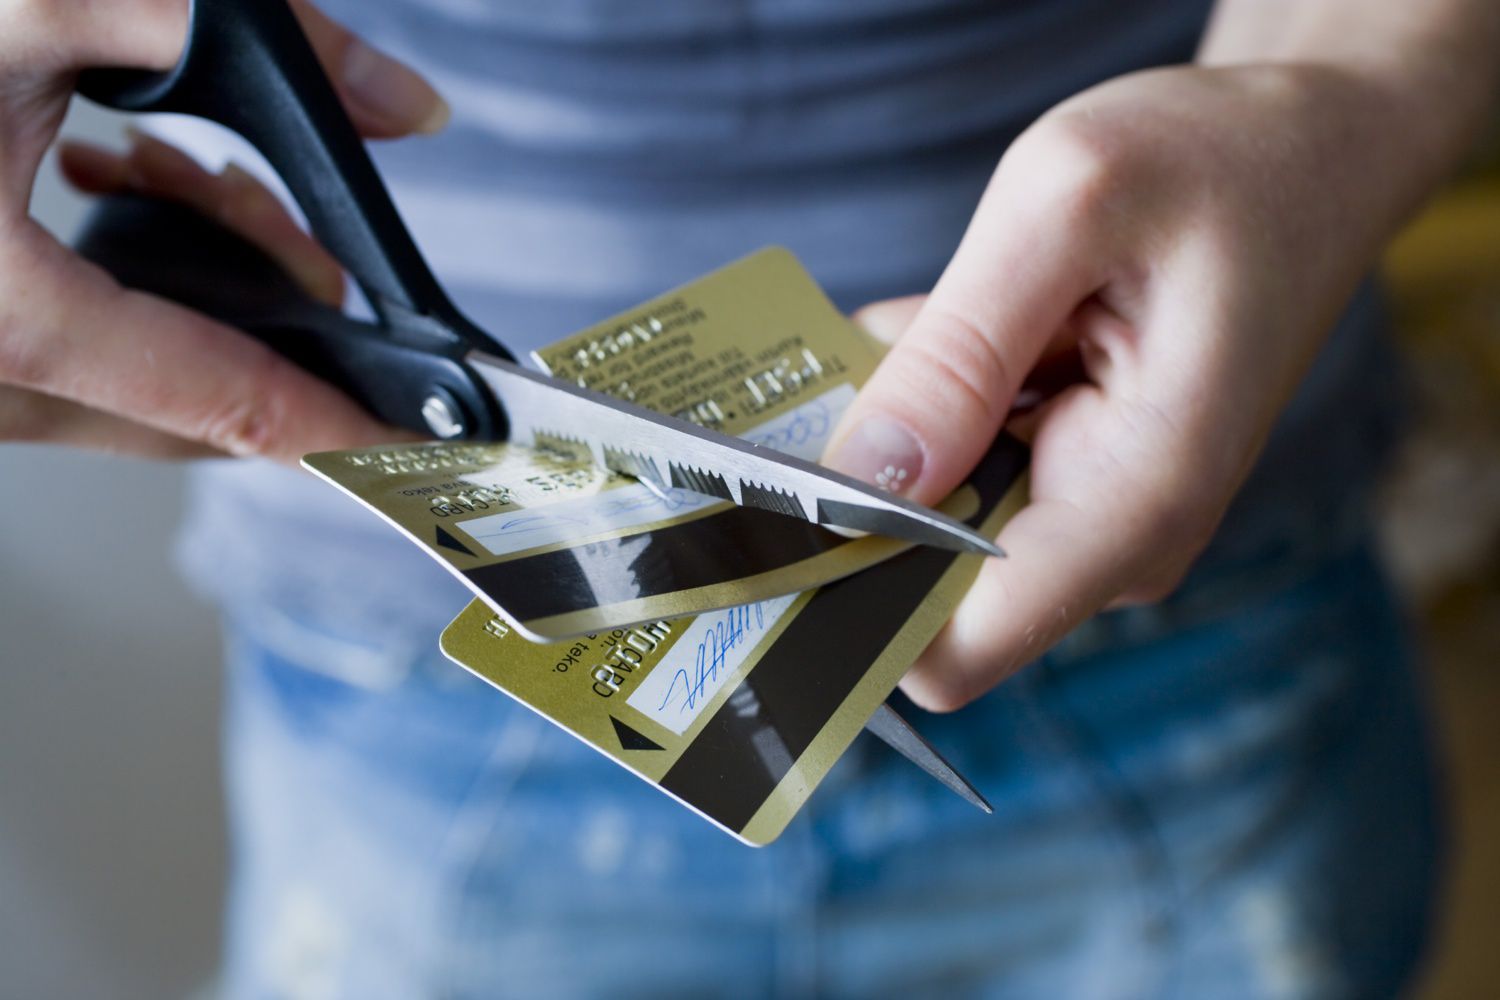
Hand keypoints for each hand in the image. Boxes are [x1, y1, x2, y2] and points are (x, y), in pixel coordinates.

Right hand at [0, 0, 446, 460]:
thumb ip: (244, 37)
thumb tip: (406, 108)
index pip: (215, 396)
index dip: (333, 425)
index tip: (411, 451)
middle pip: (182, 405)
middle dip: (258, 312)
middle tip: (266, 209)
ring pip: (124, 386)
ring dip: (181, 288)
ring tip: (144, 158)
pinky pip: (65, 358)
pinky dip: (114, 283)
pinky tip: (95, 171)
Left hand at [822, 64, 1430, 709]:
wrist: (1310, 154)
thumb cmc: (1218, 165)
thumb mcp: (1066, 210)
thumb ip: (958, 353)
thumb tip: (864, 479)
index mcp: (1133, 501)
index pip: (953, 650)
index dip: (851, 589)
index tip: (785, 502)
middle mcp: (1115, 539)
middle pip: (924, 583)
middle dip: (863, 484)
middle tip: (858, 360)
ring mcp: (1095, 512)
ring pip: (931, 517)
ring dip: (899, 425)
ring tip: (938, 318)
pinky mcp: (1075, 475)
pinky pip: (959, 469)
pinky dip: (930, 402)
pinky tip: (964, 321)